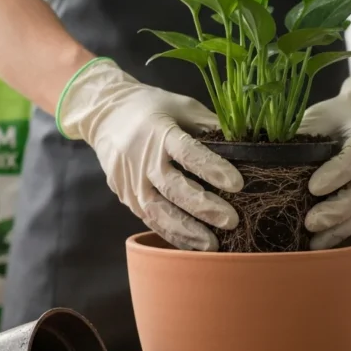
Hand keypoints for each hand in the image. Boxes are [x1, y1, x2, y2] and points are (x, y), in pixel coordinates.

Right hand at [56, 58, 242, 250]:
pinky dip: (172, 234)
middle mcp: (142, 160)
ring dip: (187, 230)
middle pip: (174, 188)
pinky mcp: (126, 197)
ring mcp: (131, 182)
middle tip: (232, 220)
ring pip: (159, 211)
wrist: (104, 114)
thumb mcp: (180, 105)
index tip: (238, 184)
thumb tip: (247, 144)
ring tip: (213, 245)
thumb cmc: (150, 107)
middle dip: (203, 207)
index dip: (212, 168)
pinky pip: (150, 220)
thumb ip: (210, 125)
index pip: (188, 152)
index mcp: (159, 132)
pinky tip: (193, 244)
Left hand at [297, 69, 350, 249]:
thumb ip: (302, 135)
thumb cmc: (340, 117)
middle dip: (336, 211)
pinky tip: (319, 243)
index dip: (336, 174)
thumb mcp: (321, 115)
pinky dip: (340, 233)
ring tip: (313, 243)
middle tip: (310, 223)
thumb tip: (265, 154)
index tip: (313, 188)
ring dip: (337, 229)